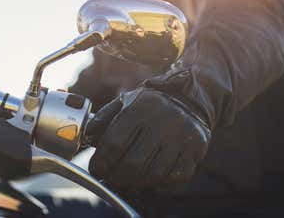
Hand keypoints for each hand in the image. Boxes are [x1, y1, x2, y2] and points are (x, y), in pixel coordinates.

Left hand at [88, 88, 210, 190]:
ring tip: (125, 183)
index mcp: (140, 108)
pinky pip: (175, 177)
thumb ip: (104, 117)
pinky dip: (159, 184)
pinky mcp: (196, 149)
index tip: (95, 170)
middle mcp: (162, 122)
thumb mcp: (124, 101)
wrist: (188, 98)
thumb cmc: (149, 104)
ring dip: (136, 184)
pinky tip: (148, 180)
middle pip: (134, 163)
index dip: (102, 162)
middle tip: (108, 180)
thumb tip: (87, 136)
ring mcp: (182, 136)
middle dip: (116, 177)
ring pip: (154, 174)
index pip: (115, 142)